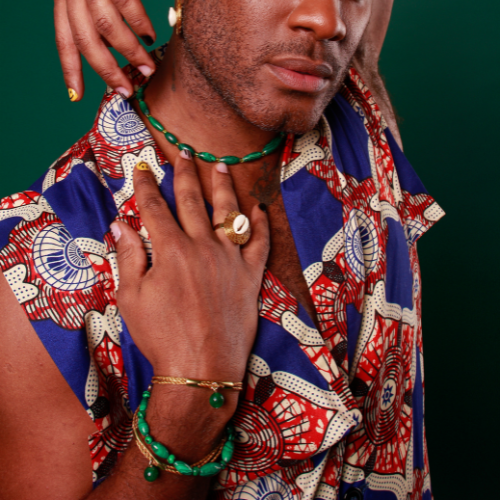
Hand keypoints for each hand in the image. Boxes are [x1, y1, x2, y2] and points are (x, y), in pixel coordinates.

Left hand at [54, 0, 156, 100]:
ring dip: (132, 54)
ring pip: (110, 29)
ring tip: (148, 69)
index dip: (71, 71)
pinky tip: (149, 37)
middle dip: (109, 72)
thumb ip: (96, 19)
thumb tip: (110, 49)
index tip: (76, 97)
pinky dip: (142, 27)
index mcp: (65, 0)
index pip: (65, 41)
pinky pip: (130, 8)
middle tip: (128, 91)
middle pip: (87, 41)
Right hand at [111, 154, 269, 384]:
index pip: (154, 207)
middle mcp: (202, 246)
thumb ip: (129, 257)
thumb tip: (119, 225)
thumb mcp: (132, 298)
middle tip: (183, 153)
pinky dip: (260, 224)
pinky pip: (259, 243)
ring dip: (222, 187)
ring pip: (228, 213)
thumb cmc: (162, 336)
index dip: (145, 185)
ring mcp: (230, 259)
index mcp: (171, 250)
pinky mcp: (250, 275)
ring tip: (219, 166)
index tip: (141, 167)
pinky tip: (258, 208)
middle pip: (191, 200)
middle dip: (184, 173)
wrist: (201, 368)